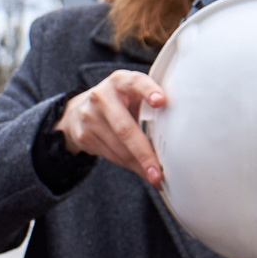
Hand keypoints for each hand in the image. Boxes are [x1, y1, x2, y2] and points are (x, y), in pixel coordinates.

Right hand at [57, 70, 164, 185]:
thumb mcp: (131, 93)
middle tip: (158, 173)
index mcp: (120, 82)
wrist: (77, 111)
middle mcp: (102, 97)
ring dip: (138, 165)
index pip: (136, 83)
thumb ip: (149, 102)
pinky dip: (128, 165)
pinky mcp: (84, 136)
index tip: (161, 102)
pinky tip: (139, 169)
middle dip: (144, 153)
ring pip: (118, 148)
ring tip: (154, 176)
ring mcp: (90, 117)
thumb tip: (178, 132)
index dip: (148, 91)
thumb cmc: (118, 102)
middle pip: (125, 129)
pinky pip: (111, 155)